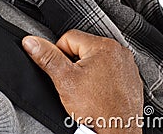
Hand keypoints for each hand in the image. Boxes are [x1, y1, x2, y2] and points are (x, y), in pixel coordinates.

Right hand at [22, 29, 142, 133]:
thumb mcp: (65, 80)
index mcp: (103, 45)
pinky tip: (99, 92)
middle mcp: (118, 50)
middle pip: (83, 47)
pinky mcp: (131, 76)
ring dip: (89, 70)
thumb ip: (47, 57)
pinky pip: (110, 69)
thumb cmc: (96, 109)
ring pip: (96, 58)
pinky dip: (102, 78)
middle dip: (75, 63)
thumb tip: (31, 42)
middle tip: (76, 83)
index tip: (65, 73)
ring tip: (88, 90)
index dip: (60, 56)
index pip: (69, 38)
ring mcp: (126, 63)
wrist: (117, 133)